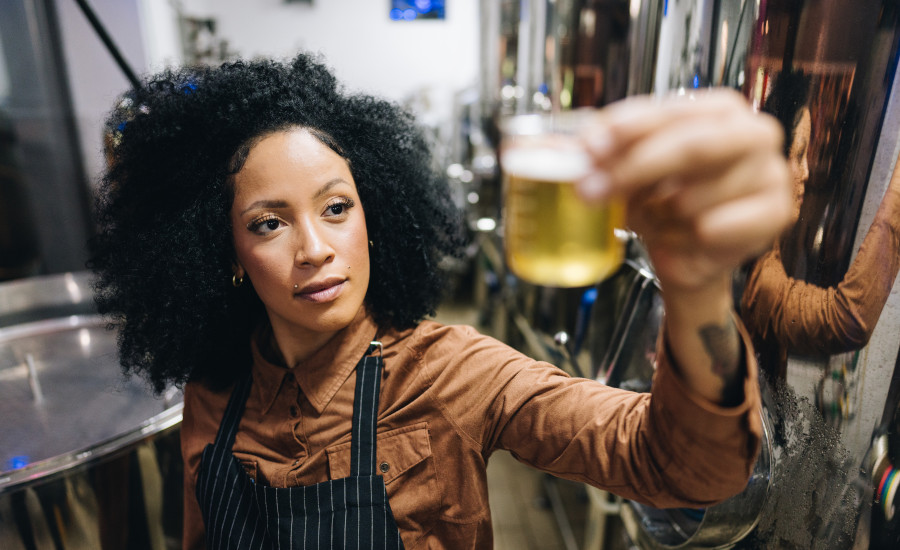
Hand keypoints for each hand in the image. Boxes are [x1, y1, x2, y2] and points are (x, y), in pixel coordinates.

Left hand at [577, 89, 792, 294]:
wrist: (685, 256)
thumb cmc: (659, 204)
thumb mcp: (623, 173)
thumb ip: (591, 157)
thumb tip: (538, 152)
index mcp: (715, 109)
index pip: (667, 110)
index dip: (625, 129)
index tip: (588, 148)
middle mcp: (750, 132)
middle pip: (690, 145)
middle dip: (635, 169)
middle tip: (590, 190)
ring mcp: (769, 172)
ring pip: (696, 195)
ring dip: (661, 215)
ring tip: (657, 219)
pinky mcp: (776, 213)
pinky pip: (717, 227)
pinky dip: (689, 238)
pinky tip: (687, 236)